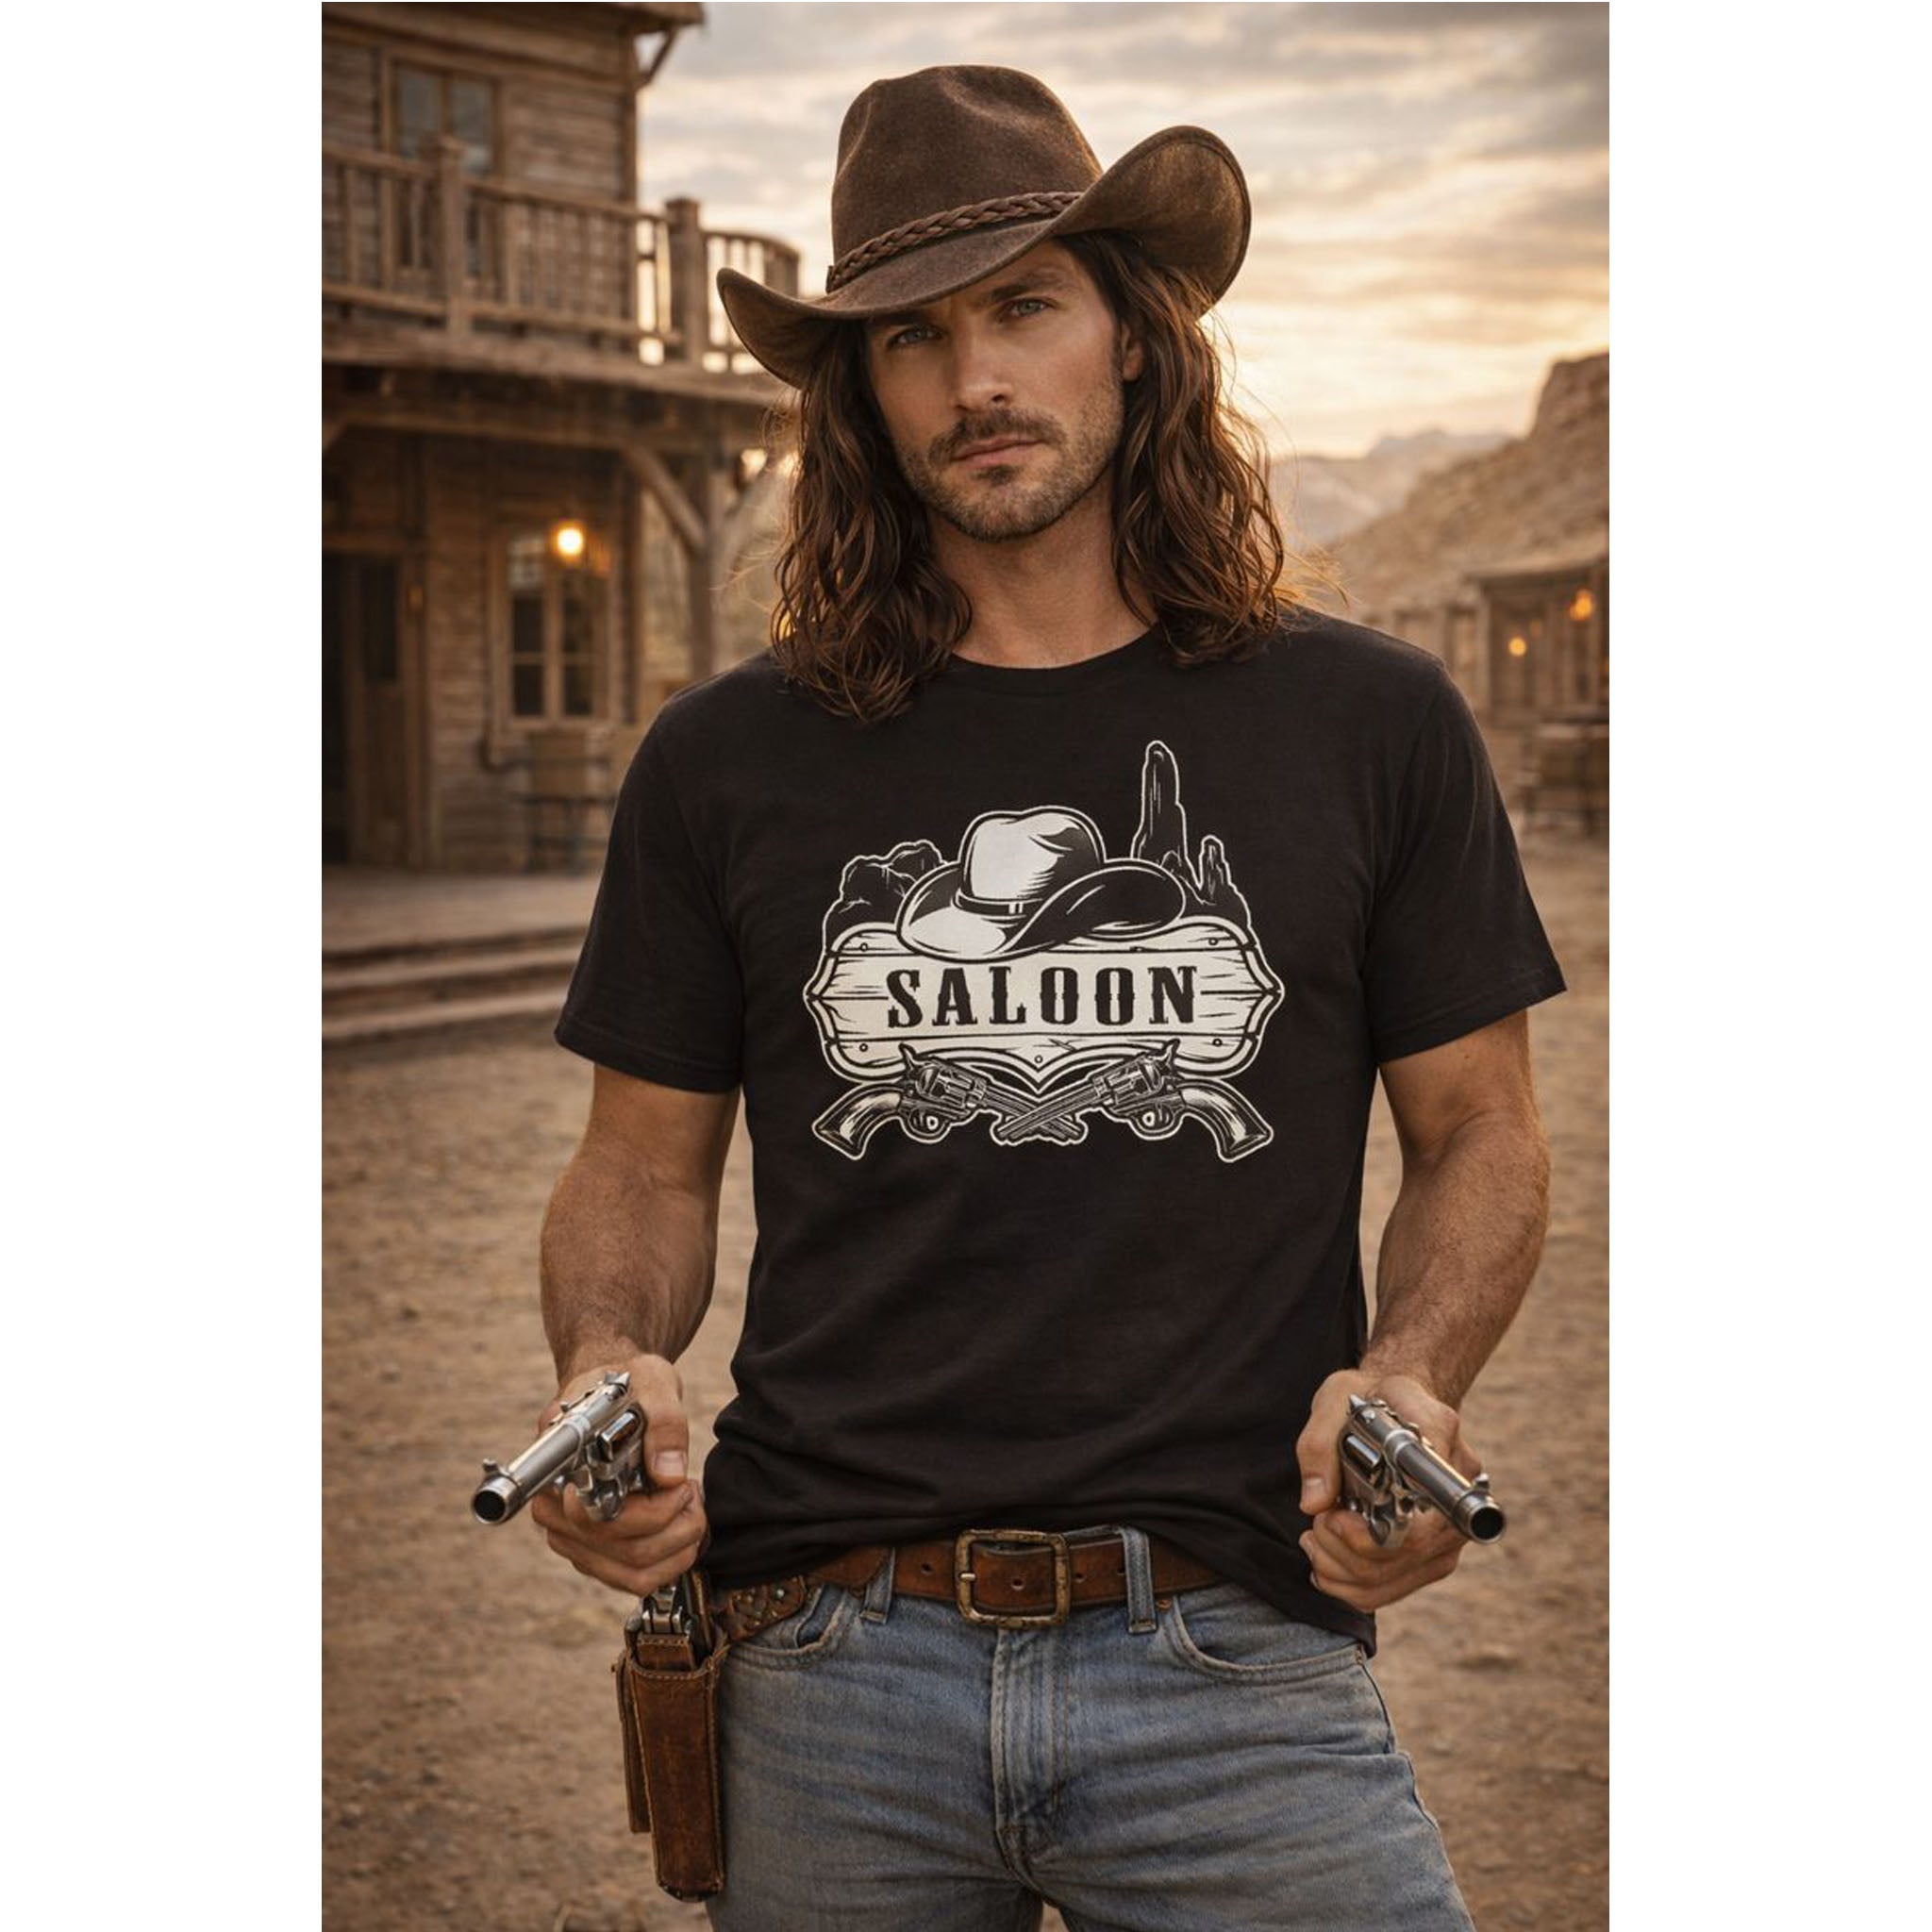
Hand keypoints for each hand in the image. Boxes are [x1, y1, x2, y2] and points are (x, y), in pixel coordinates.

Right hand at [526, 1352, 710, 1597]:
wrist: (611, 1393)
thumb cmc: (627, 1385)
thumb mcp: (652, 1383)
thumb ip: (663, 1423)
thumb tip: (669, 1476)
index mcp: (557, 1469)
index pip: (597, 1519)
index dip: (649, 1513)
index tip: (681, 1485)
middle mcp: (554, 1512)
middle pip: (624, 1550)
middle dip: (677, 1524)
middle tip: (692, 1487)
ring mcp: (572, 1539)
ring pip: (633, 1573)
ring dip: (679, 1546)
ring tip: (690, 1504)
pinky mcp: (593, 1554)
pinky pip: (634, 1580)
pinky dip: (671, 1561)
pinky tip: (684, 1527)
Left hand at [1293, 1367, 1478, 1612]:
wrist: (1398, 1404)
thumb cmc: (1367, 1397)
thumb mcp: (1334, 1399)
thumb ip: (1319, 1445)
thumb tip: (1313, 1504)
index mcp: (1439, 1437)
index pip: (1420, 1510)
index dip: (1372, 1535)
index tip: (1331, 1517)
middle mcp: (1459, 1486)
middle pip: (1407, 1554)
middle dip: (1344, 1552)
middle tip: (1315, 1522)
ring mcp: (1453, 1525)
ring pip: (1399, 1578)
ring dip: (1343, 1573)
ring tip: (1315, 1540)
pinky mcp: (1437, 1552)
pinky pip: (1398, 1588)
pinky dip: (1354, 1588)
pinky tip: (1327, 1566)